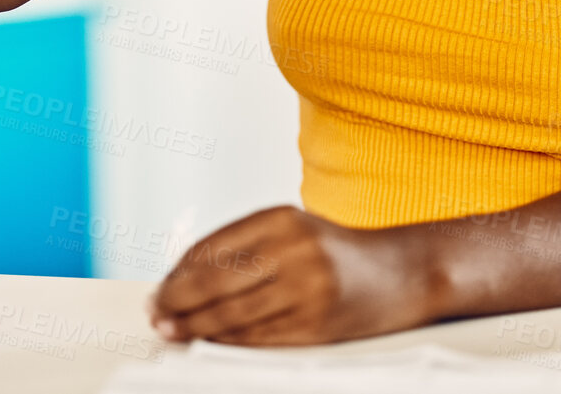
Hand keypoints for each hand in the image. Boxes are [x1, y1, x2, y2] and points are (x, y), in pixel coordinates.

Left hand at [146, 205, 440, 345]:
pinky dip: (229, 342)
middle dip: (178, 302)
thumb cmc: (338, 252)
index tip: (159, 288)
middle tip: (156, 314)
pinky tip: (213, 341)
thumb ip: (244, 246)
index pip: (212, 247)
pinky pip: (260, 338)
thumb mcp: (292, 230)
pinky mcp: (319, 326)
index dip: (178, 272)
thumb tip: (183, 277)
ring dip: (196, 327)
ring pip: (233, 315)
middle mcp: (294, 249)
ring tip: (174, 331)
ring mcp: (308, 289)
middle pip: (216, 282)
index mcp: (282, 218)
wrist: (404, 273)